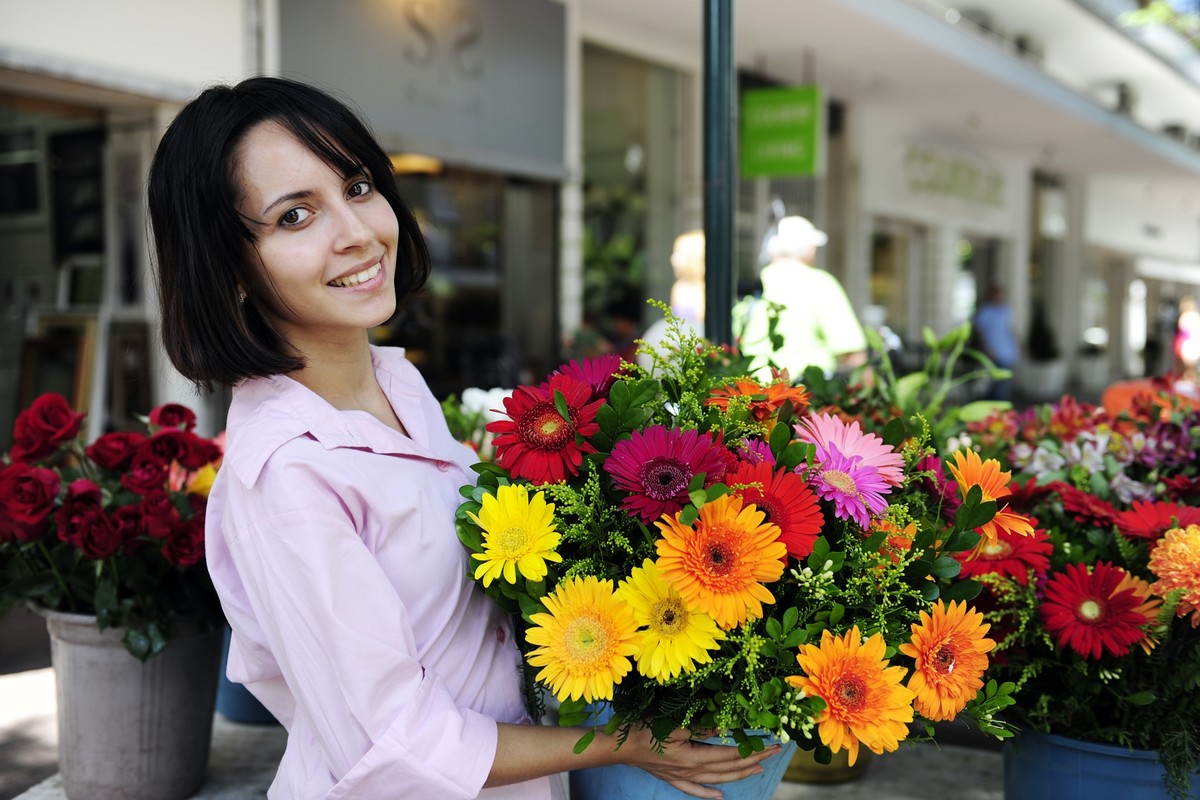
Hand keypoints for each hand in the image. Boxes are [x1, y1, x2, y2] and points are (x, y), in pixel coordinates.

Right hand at [620, 725, 783, 798]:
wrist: (619, 746)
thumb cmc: (645, 729)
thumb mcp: (676, 722)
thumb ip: (702, 726)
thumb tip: (726, 725)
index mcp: (696, 756)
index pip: (733, 753)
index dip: (754, 748)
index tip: (772, 741)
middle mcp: (693, 770)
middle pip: (730, 767)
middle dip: (755, 760)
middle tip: (775, 752)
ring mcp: (683, 776)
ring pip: (718, 779)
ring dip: (740, 775)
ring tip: (758, 769)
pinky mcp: (673, 777)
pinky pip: (694, 790)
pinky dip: (708, 794)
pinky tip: (719, 797)